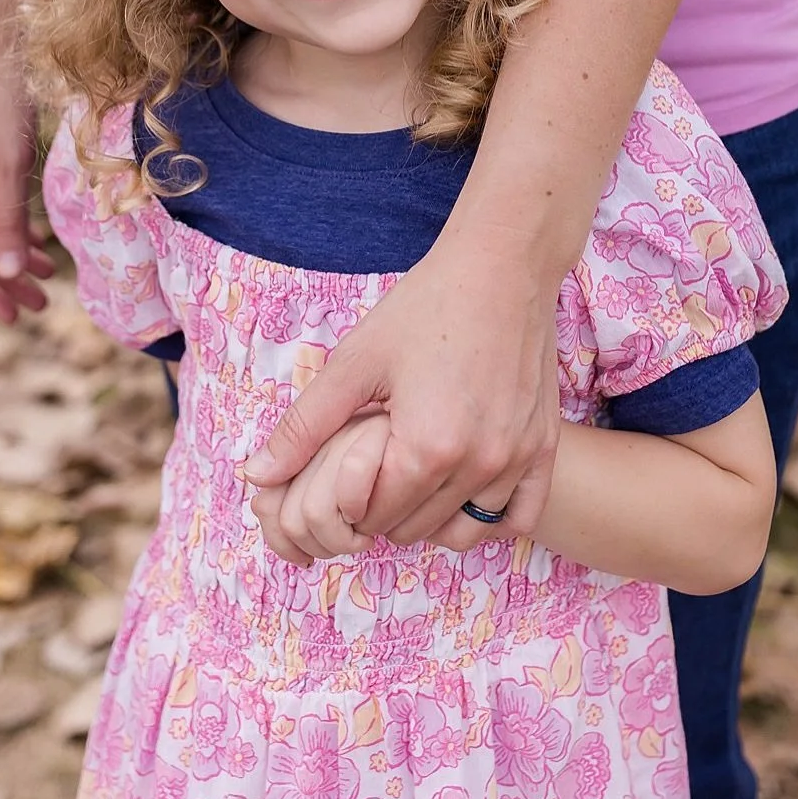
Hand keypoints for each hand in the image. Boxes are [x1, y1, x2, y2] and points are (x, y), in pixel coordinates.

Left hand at [243, 221, 561, 548]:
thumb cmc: (424, 307)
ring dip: (431, 519)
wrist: (501, 266)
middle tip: (374, 470)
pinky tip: (460, 489)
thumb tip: (253, 475)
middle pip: (414, 530)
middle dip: (384, 512)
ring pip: (464, 532)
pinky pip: (518, 518)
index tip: (345, 472)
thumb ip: (303, 426)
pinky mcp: (544, 448)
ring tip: (413, 478)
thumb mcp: (354, 362)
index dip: (348, 502)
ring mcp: (517, 459)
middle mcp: (477, 465)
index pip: (373, 518)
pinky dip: (487, 518)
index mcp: (425, 448)